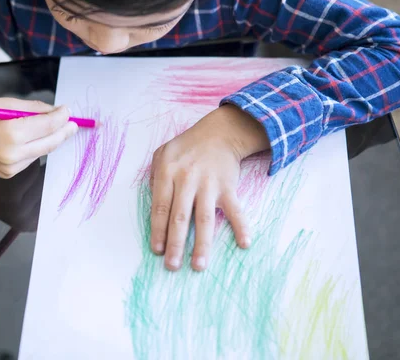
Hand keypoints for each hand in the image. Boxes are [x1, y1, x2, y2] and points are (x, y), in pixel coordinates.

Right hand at [0, 95, 77, 177]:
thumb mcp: (7, 104)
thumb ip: (35, 110)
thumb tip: (57, 113)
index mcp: (11, 134)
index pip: (48, 125)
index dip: (62, 117)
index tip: (69, 111)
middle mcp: (12, 155)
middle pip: (50, 143)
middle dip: (64, 132)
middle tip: (74, 124)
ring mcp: (10, 168)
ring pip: (41, 152)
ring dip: (49, 140)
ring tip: (53, 128)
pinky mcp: (7, 174)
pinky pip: (29, 159)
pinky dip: (34, 148)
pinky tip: (31, 139)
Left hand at [149, 105, 269, 271]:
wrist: (220, 132)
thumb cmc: (187, 146)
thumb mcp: (162, 154)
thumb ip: (154, 179)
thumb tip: (155, 210)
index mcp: (167, 172)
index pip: (161, 207)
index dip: (158, 230)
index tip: (157, 250)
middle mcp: (187, 180)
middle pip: (180, 217)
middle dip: (175, 244)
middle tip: (172, 266)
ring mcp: (209, 184)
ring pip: (204, 219)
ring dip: (202, 244)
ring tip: (198, 266)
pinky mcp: (227, 187)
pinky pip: (235, 209)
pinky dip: (241, 226)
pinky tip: (244, 243)